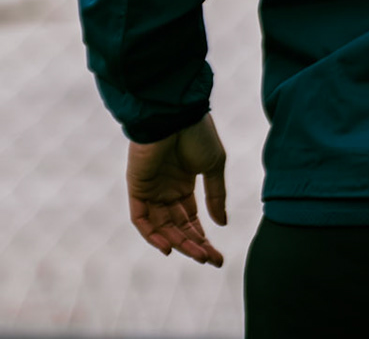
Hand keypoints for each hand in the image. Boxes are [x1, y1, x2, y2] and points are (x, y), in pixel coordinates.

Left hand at [127, 113, 227, 266]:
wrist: (176, 116)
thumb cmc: (198, 135)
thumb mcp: (214, 166)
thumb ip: (216, 195)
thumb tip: (222, 223)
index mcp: (185, 184)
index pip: (193, 219)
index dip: (204, 238)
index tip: (218, 256)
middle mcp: (167, 191)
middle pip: (179, 227)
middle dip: (195, 245)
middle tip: (211, 261)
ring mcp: (152, 191)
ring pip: (163, 227)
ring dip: (179, 243)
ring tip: (198, 255)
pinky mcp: (137, 189)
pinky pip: (141, 219)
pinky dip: (152, 235)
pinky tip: (168, 247)